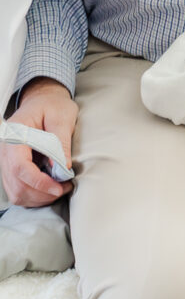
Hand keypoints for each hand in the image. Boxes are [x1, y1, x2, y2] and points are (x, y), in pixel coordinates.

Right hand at [0, 78, 77, 207]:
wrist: (42, 100)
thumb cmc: (52, 105)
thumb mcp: (61, 116)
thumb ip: (61, 141)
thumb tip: (62, 167)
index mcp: (14, 135)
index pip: (19, 166)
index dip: (38, 182)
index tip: (58, 187)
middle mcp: (5, 151)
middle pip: (16, 184)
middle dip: (42, 193)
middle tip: (65, 188)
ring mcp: (7, 162)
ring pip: (17, 192)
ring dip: (39, 197)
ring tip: (61, 188)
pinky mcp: (13, 169)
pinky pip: (19, 191)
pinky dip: (35, 196)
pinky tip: (51, 188)